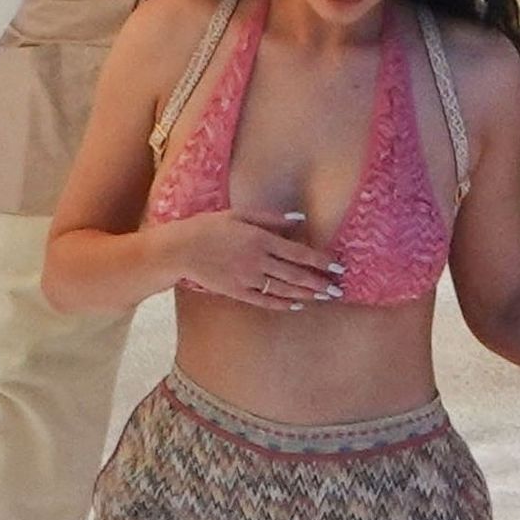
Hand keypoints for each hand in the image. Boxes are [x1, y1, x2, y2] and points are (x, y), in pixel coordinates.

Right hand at [175, 209, 343, 309]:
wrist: (181, 249)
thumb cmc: (209, 227)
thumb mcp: (239, 214)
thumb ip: (271, 218)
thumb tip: (299, 219)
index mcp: (260, 239)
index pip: (298, 252)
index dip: (320, 261)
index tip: (337, 266)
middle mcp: (257, 261)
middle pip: (295, 274)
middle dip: (319, 282)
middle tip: (338, 290)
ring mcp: (247, 279)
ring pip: (283, 289)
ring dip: (306, 294)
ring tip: (324, 298)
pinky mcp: (237, 292)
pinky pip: (264, 300)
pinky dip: (282, 303)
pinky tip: (296, 305)